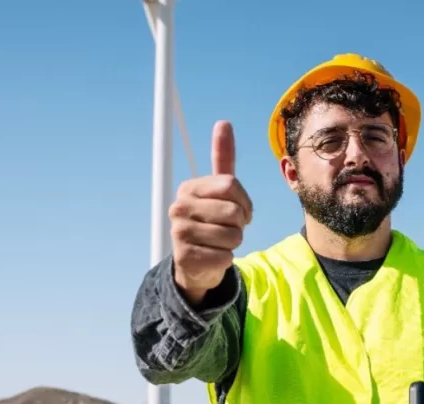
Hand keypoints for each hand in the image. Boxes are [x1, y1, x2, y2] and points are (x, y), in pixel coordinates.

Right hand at [169, 120, 252, 305]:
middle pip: (234, 212)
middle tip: (226, 229)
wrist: (196, 261)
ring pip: (232, 236)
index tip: (239, 210)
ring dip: (233, 243)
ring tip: (218, 243)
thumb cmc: (213, 221)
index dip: (244, 202)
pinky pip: (225, 256)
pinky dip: (225, 259)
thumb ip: (222, 158)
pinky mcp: (185, 258)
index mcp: (188, 188)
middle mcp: (178, 208)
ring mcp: (179, 233)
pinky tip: (212, 257)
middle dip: (239, 225)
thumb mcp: (220, 190)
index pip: (231, 185)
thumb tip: (223, 122)